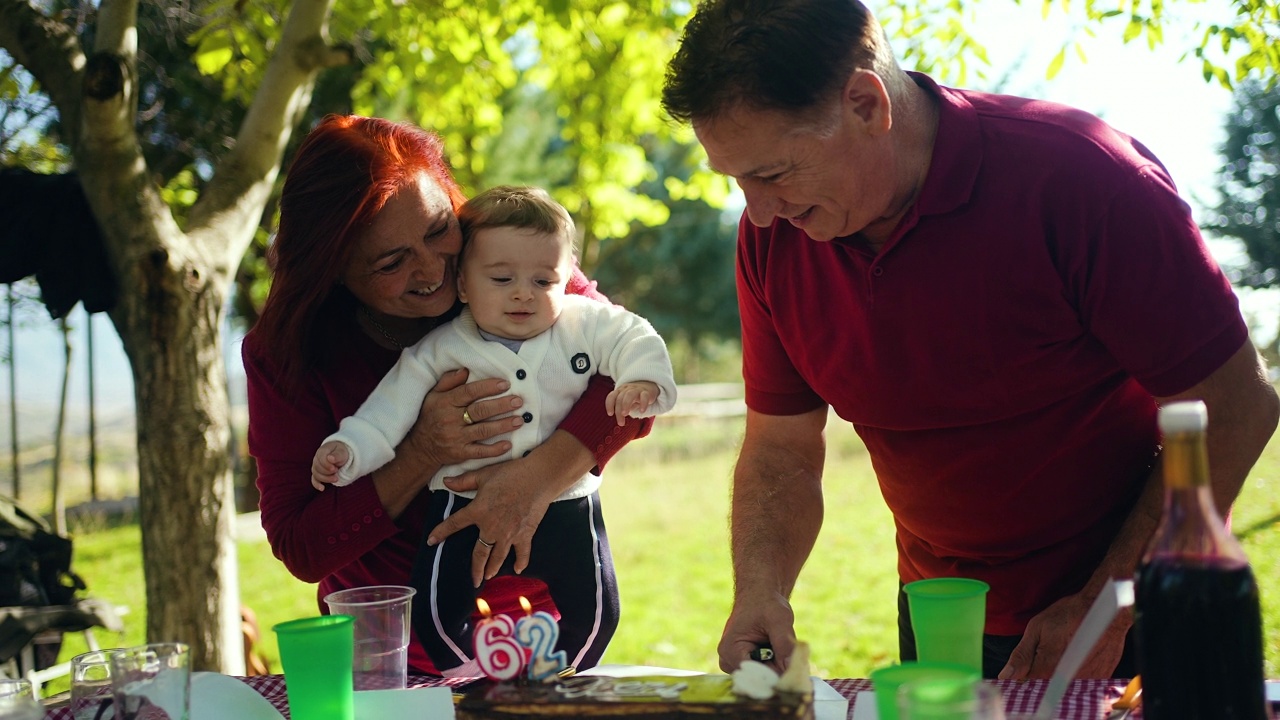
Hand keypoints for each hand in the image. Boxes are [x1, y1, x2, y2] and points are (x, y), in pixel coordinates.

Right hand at [311, 441, 349, 490]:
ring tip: (336, 478)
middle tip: (337, 471)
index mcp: (322, 451)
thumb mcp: (342, 452)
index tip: (336, 468)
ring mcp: (316, 467)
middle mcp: (316, 459)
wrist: (340, 455)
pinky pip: (314, 480)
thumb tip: (330, 458)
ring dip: (326, 478)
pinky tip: (322, 488)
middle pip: (318, 467)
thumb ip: (337, 455)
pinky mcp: (317, 474)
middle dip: (328, 472)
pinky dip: (317, 485)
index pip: (321, 458)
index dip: (327, 465)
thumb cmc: (341, 452)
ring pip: (316, 475)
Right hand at [403, 368, 525, 467]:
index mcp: (445, 403)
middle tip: (518, 401)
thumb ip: (448, 381)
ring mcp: (456, 438)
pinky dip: (494, 450)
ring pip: (483, 431)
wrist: (420, 447)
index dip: (487, 387)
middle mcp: (451, 420)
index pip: (468, 392)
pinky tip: (508, 445)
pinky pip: (479, 452)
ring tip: (520, 420)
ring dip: (503, 426)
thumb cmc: (430, 416)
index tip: (505, 384)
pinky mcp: (460, 454)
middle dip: (501, 406)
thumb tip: (465, 370)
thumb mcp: (433, 395)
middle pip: (479, 411)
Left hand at [426, 452, 560, 586]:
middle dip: (475, 568)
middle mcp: (491, 527)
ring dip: (492, 568)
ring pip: (498, 556)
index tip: (431, 541)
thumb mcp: (484, 475)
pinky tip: (517, 569)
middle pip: (479, 553)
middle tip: (474, 580)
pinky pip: (522, 552)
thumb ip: (464, 481)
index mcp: (478, 511)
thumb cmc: (510, 474)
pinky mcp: (525, 534)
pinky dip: (520, 562)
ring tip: (488, 576)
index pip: (454, 524)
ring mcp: (509, 533)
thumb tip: (446, 482)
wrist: (538, 478)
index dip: (441, 532)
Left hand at [606, 381, 659, 425]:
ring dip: (626, 405)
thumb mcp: (627, 402)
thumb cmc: (635, 397)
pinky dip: (643, 403)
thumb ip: (622, 408)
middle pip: (620, 398)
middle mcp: (627, 389)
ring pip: (629, 395)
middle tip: (621, 423)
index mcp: (620, 391)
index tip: (610, 414)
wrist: (650, 386)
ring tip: (625, 414)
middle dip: (618, 411)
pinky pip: (644, 396)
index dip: (609, 404)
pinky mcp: (647, 392)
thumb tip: (620, 417)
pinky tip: (642, 411)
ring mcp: (637, 389)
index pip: (612, 396)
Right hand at [717, 590, 797, 673]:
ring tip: (780, 645)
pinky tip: (778, 649)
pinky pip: (766, 673)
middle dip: (778, 670)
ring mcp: (736, 664)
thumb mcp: (778, 619)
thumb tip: (793, 666)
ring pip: (764, 677)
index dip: (775, 676)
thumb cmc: (765, 602)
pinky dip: (776, 664)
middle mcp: (729, 661)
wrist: (759, 595)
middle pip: (759, 679)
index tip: (793, 672)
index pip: (753, 675)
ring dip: (778, 666)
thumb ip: (784, 642)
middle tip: (790, 654)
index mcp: (730, 650)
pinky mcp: (746, 665)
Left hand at [998, 591, 1130, 679]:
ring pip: (1064, 684)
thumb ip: (1021, 655)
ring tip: (1066, 649)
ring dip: (1060, 673)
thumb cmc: (1069, 615)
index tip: (1025, 664)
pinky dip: (1078, 672)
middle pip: (1046, 686)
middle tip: (1050, 650)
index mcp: (1046, 670)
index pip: (1026, 684)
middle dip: (1041, 673)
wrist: (1105, 609)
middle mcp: (1066, 681)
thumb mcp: (1037, 629)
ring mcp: (1086, 682)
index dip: (1022, 674)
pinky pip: (1083, 682)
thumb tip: (1005, 675)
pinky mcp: (1101, 679)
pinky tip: (1079, 655)